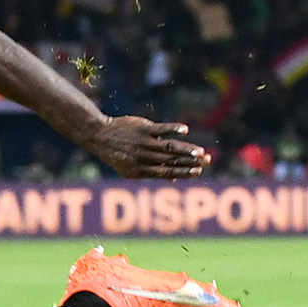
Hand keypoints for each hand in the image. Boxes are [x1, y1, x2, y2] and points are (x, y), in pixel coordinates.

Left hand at [85, 116, 207, 178]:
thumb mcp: (131, 168)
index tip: (199, 171)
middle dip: (190, 161)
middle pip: (171, 160)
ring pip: (169, 147)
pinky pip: (161, 129)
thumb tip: (174, 177)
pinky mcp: (143, 129)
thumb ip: (152, 171)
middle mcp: (143, 158)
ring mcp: (143, 143)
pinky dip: (173, 129)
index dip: (184, 172)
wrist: (100, 136)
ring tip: (200, 151)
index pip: (167, 172)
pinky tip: (185, 130)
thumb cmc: (119, 154)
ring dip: (186, 149)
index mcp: (140, 170)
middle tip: (207, 160)